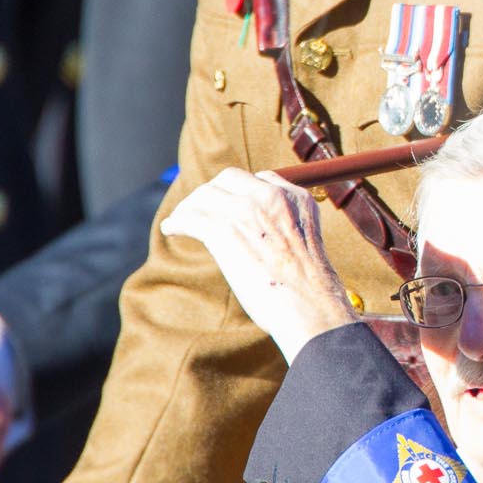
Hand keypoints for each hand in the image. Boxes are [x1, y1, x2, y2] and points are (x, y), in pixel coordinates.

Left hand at [161, 169, 360, 363]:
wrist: (310, 304)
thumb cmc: (308, 288)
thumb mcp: (305, 245)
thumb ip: (285, 230)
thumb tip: (264, 240)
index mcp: (297, 199)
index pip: (261, 178)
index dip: (240, 191)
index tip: (228, 205)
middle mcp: (273, 197)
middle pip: (229, 179)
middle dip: (212, 192)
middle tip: (200, 210)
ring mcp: (247, 210)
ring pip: (205, 195)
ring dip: (189, 207)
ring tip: (180, 220)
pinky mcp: (224, 230)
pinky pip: (191, 217)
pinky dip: (178, 221)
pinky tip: (172, 229)